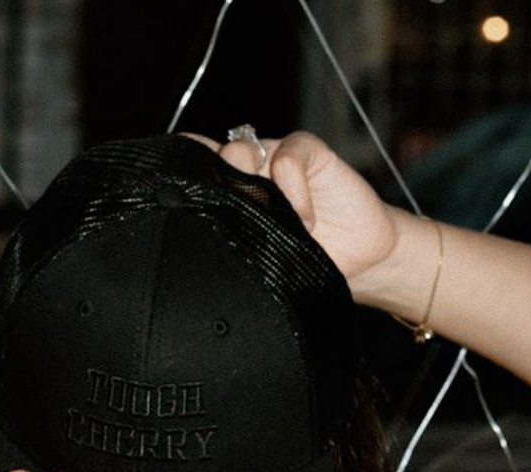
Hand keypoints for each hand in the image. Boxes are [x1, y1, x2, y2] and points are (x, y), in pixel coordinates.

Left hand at [188, 130, 398, 297]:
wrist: (360, 262)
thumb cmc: (306, 259)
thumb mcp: (261, 256)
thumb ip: (233, 238)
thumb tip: (196, 246)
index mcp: (230, 195)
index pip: (193, 170)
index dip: (179, 175)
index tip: (170, 197)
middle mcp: (248, 170)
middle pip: (210, 159)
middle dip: (215, 187)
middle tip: (238, 221)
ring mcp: (275, 157)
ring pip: (240, 150)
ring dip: (253, 191)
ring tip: (280, 227)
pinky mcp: (309, 153)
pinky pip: (287, 157)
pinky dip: (293, 191)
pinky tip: (306, 220)